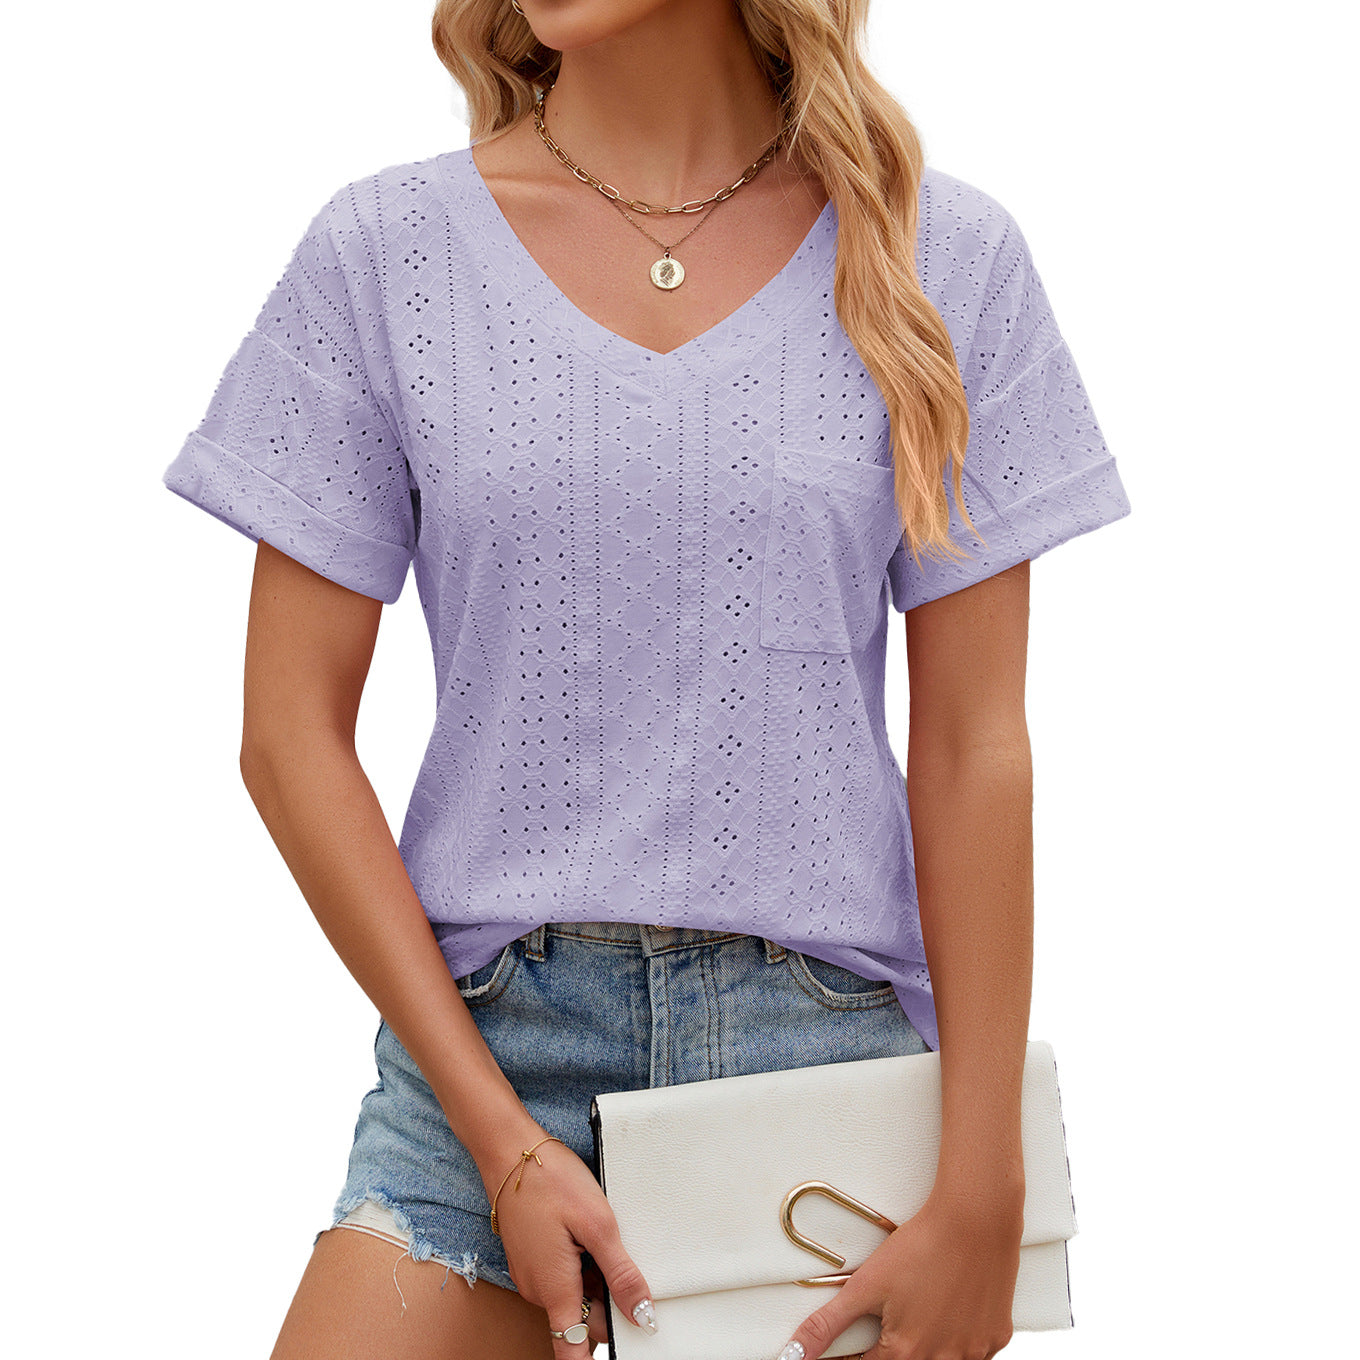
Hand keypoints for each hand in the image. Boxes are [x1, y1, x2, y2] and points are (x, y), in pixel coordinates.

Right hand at [480, 1129, 658, 1356]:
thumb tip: (642, 1316)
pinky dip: (581, 1266)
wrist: (509, 1150)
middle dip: (608, 1305)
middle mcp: (538, 1290)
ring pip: (574, 1297)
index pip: (574, 1353)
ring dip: (595, 1281)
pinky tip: (588, 1235)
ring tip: (602, 1239)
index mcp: (555, 1290)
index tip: (622, 1346)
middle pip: (582, 1322)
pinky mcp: (531, 1258)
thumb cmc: (550, 1180)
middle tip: (623, 1263)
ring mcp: (532, 1274)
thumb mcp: (598, 1224)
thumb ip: (621, 1275)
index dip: (597, 1358)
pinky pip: (562, 1278)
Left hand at [777, 1179, 1023, 1359]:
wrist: (976, 1220)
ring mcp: (972, 1352)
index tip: (857, 1347)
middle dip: (893, 1350)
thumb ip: (827, 1325)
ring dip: (926, 1347)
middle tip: (896, 1320)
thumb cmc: (922, 1245)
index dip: (857, 1357)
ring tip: (922, 1313)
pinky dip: (959, 1342)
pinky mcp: (995, 1337)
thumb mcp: (866, 1285)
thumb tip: (793, 1354)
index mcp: (905, 1351)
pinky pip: (974, 1353)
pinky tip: (951, 1316)